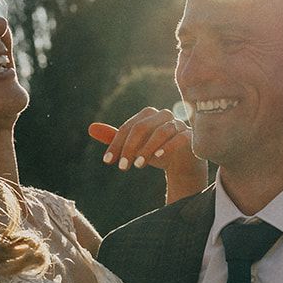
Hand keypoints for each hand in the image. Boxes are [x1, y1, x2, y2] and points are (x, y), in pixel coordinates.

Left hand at [89, 108, 207, 203]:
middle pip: (142, 127)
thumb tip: (91, 129)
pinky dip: (167, 147)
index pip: (129, 127)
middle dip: (129, 147)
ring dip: (146, 149)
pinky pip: (180, 138)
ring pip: (161, 132)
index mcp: (149, 115)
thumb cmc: (156, 152)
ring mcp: (179, 125)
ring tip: (137, 166)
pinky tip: (157, 159)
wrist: (184, 163)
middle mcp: (164, 116)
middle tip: (122, 167)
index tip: (108, 161)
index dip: (116, 143)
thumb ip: (116, 138)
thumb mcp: (135, 146)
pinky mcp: (192, 136)